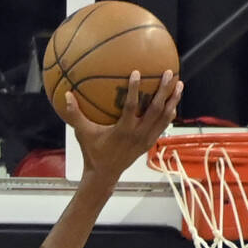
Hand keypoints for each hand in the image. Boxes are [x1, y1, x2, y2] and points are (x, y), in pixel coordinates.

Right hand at [65, 69, 183, 182]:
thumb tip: (66, 95)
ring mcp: (146, 139)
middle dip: (164, 91)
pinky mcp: (149, 142)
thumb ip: (75, 114)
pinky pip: (163, 126)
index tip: (137, 73)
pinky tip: (173, 102)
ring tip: (180, 84)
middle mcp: (138, 134)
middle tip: (170, 73)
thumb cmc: (93, 152)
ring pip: (164, 117)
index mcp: (123, 131)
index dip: (134, 90)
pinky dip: (170, 113)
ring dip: (173, 101)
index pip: (131, 107)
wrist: (105, 174)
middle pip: (155, 109)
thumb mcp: (82, 133)